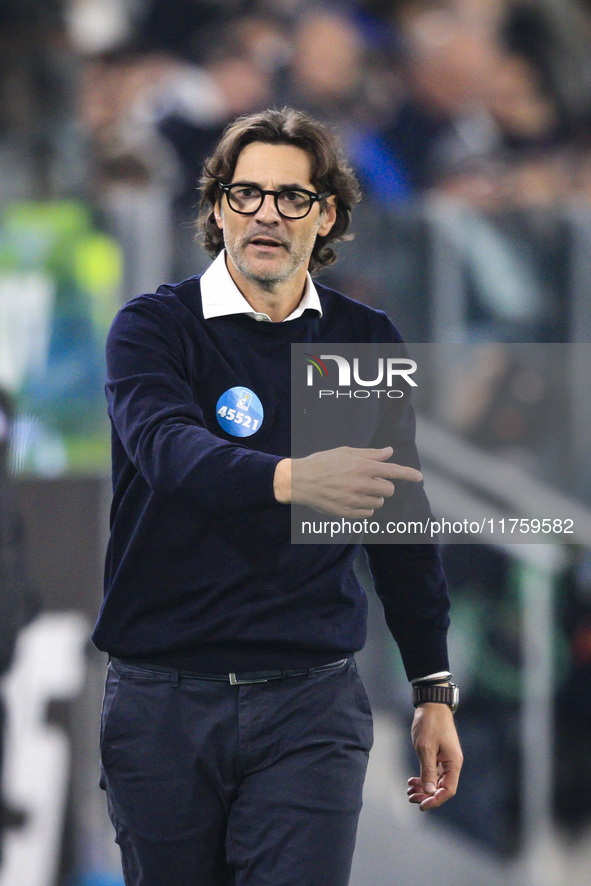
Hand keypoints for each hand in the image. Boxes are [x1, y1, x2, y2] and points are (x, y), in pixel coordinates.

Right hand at [274, 447, 421, 517]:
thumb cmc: (322, 463)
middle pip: (388, 490)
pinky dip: (364, 508)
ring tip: (356, 490)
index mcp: (362, 466)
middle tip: (370, 481)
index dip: (408, 474)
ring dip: (373, 497)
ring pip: (378, 502)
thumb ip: (370, 454)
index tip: (419, 477)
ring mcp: (354, 500)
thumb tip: (389, 452)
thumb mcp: (345, 452)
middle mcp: (360, 484)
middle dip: (384, 486)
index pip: (392, 471)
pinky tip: (352, 500)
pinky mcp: (347, 513)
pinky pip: (367, 513)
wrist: (299, 481)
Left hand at [407, 702, 462, 810]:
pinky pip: (433, 772)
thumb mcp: (426, 748)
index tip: (421, 805)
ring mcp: (446, 759)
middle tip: (410, 797)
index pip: (448, 790)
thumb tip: (429, 792)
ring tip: (409, 790)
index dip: (435, 800)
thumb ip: (427, 770)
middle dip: (426, 795)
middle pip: (441, 787)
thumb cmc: (430, 724)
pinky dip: (423, 777)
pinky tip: (412, 780)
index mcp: (453, 763)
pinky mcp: (439, 755)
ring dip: (423, 787)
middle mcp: (452, 764)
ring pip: (436, 781)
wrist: (432, 705)